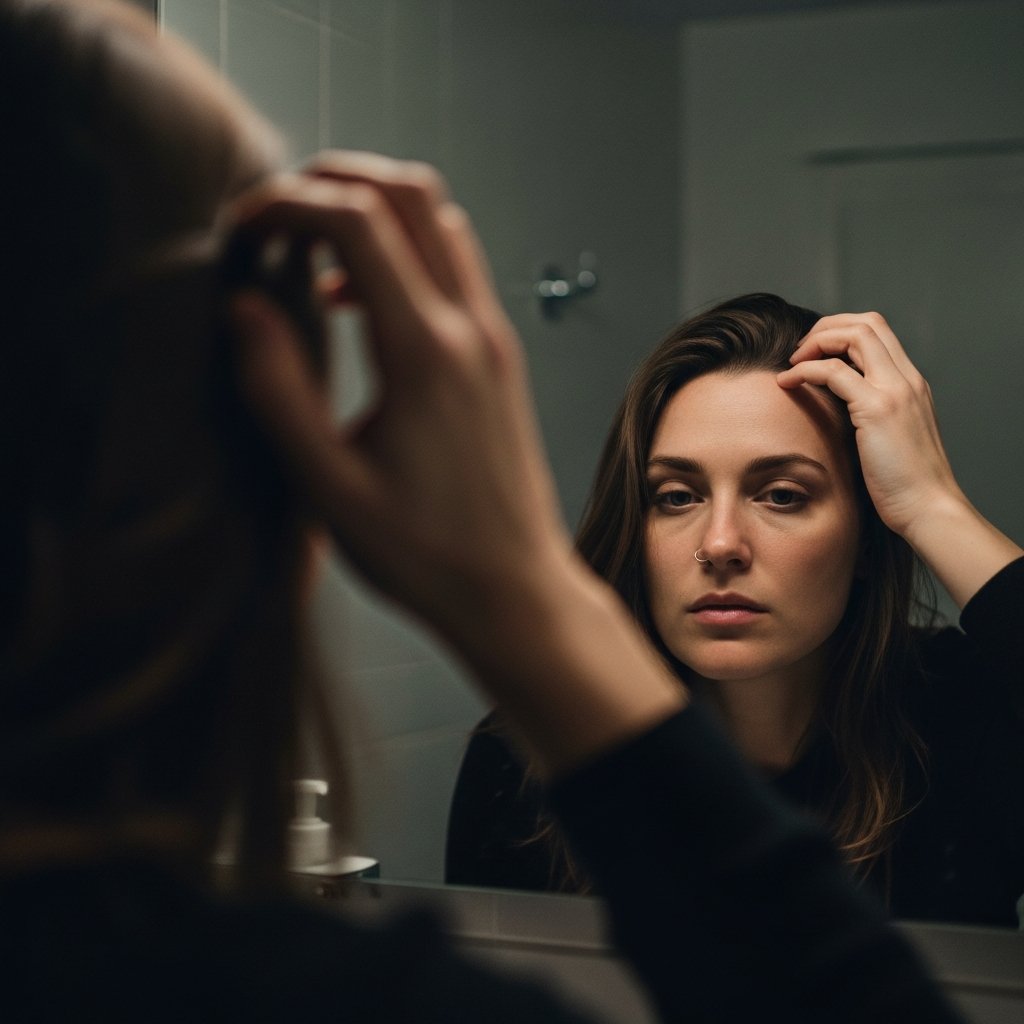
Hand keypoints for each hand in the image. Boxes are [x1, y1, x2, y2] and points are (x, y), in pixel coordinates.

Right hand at [227, 152, 570, 644]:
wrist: (513, 588)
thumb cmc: (424, 552)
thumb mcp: (329, 486)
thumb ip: (279, 391)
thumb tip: (245, 307)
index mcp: (426, 354)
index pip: (359, 222)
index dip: (290, 203)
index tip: (244, 228)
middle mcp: (470, 330)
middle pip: (411, 194)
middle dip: (336, 179)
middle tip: (276, 210)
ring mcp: (493, 339)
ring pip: (441, 224)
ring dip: (374, 212)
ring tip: (309, 248)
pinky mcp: (499, 358)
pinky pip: (454, 270)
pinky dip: (402, 253)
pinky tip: (357, 302)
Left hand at [776, 311, 962, 538]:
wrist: (928, 508)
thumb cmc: (905, 483)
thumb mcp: (889, 438)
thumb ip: (870, 414)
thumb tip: (837, 409)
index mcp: (910, 383)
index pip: (877, 332)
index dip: (840, 332)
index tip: (814, 353)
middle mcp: (907, 379)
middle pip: (866, 323)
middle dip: (826, 328)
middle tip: (799, 352)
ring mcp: (895, 390)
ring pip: (854, 335)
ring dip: (816, 342)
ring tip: (793, 363)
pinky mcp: (877, 409)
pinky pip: (834, 371)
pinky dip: (805, 370)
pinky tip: (787, 383)